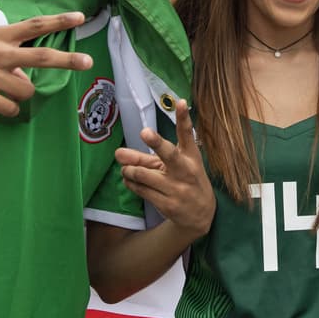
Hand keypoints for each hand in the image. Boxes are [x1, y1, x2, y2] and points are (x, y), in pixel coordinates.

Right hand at [0, 13, 91, 115]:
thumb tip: (25, 74)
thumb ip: (4, 54)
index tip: (79, 16)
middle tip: (88, 61)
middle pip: (42, 56)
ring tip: (3, 92)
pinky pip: (10, 107)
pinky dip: (7, 109)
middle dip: (68, 59)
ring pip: (27, 89)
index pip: (34, 25)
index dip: (58, 20)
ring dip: (22, 94)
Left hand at [115, 99, 214, 237]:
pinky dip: (131, 183)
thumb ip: (146, 157)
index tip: (182, 102)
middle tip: (144, 132)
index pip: (187, 135)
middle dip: (156, 143)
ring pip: (144, 174)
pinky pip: (141, 190)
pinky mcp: (167, 204)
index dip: (184, 118)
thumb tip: (118, 153)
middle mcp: (185, 171)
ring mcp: (177, 189)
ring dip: (129, 170)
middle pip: (169, 154)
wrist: (200, 215)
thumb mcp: (173, 166)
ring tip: (126, 169)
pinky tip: (129, 180)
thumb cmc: (185, 181)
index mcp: (191, 157)